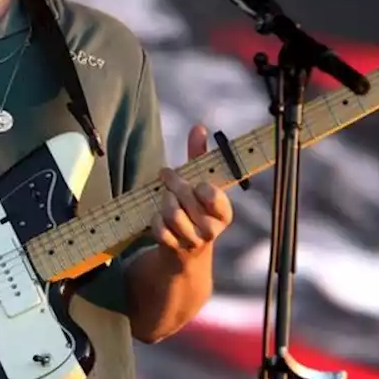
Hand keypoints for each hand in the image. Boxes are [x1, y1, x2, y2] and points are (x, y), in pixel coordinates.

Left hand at [151, 125, 233, 259]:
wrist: (186, 251)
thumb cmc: (195, 208)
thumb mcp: (201, 184)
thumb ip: (200, 156)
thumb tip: (198, 128)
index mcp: (224, 212)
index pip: (213, 195)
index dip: (200, 186)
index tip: (195, 181)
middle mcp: (212, 229)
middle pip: (186, 197)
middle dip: (173, 182)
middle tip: (166, 174)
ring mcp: (192, 240)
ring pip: (172, 212)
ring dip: (164, 200)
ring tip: (165, 196)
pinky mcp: (174, 248)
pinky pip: (159, 228)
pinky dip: (155, 218)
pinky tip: (158, 215)